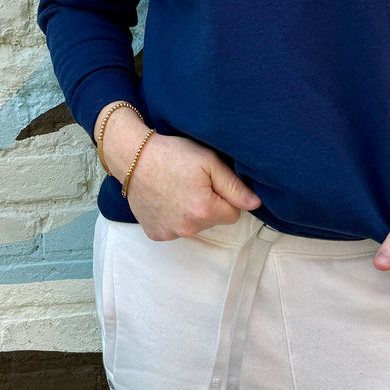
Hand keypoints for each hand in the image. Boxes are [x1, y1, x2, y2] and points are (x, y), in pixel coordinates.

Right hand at [96, 105, 260, 240]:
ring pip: (196, 226)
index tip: (212, 181)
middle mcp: (188, 228)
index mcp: (204, 210)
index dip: (227, 196)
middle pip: (214, 221)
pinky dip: (174, 218)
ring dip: (193, 212)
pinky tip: (166, 199)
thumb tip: (255, 204)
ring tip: (178, 188)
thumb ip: (235, 185)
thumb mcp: (209, 161)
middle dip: (210, 204)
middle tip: (194, 182)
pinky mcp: (156, 234)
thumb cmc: (173, 154)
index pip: (234, 213)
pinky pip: (176, 230)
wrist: (133, 158)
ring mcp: (170, 234)